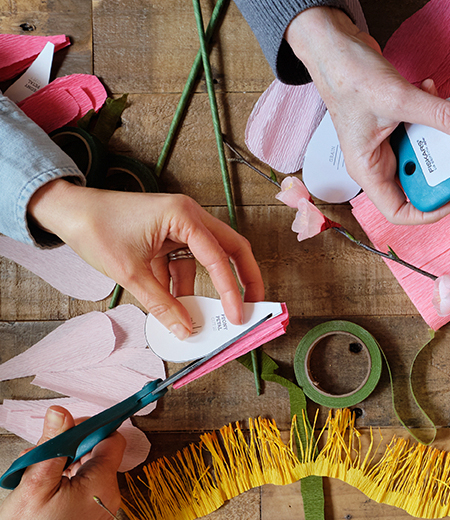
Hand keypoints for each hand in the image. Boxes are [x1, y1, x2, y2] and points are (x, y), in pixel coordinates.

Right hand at [0, 406, 124, 519]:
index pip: (112, 439)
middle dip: (70, 448)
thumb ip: (52, 446)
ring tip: (37, 476)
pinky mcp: (91, 515)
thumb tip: (61, 414)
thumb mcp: (35, 484)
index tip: (68, 427)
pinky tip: (44, 489)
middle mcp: (109, 495)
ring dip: (64, 465)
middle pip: (98, 454)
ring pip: (88, 470)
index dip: (91, 428)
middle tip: (42, 455)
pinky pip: (84, 488)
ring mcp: (101, 507)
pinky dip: (66, 482)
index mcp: (102, 483)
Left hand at [27, 180, 264, 338]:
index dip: (231, 290)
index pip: (218, 257)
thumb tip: (185, 329)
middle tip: (252, 305)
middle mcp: (189, 216)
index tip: (238, 315)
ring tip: (206, 314)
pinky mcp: (169, 236)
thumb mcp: (130, 273)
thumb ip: (161, 304)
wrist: (68, 212)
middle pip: (230, 249)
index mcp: (183, 216)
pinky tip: (177, 304)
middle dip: (242, 279)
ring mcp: (180, 225)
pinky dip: (183, 284)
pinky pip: (186, 262)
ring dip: (206, 286)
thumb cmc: (96, 230)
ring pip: (208, 258)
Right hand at [286, 7, 449, 224]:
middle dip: (442, 164)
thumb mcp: (398, 98)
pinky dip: (434, 111)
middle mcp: (378, 160)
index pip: (398, 211)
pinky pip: (425, 127)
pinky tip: (430, 89)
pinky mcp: (397, 122)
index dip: (429, 212)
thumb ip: (441, 115)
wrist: (334, 43)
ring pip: (426, 151)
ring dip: (441, 131)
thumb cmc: (346, 75)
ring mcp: (388, 142)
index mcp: (368, 169)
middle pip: (419, 181)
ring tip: (446, 107)